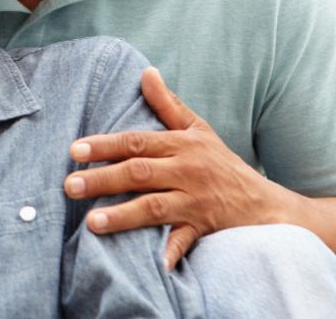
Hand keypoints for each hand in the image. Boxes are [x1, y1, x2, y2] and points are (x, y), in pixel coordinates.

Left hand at [63, 68, 283, 269]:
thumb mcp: (199, 129)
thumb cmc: (223, 164)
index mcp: (181, 145)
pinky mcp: (204, 228)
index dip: (104, 145)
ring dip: (122, 215)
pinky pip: (184, 241)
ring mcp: (195, 201)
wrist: (266, 204)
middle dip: (102, 179)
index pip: (136, 142)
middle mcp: (187, 171)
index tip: (74, 150)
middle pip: (139, 173)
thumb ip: (168, 104)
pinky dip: (169, 253)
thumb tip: (146, 72)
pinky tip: (152, 264)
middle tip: (69, 186)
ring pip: (155, 207)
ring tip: (91, 223)